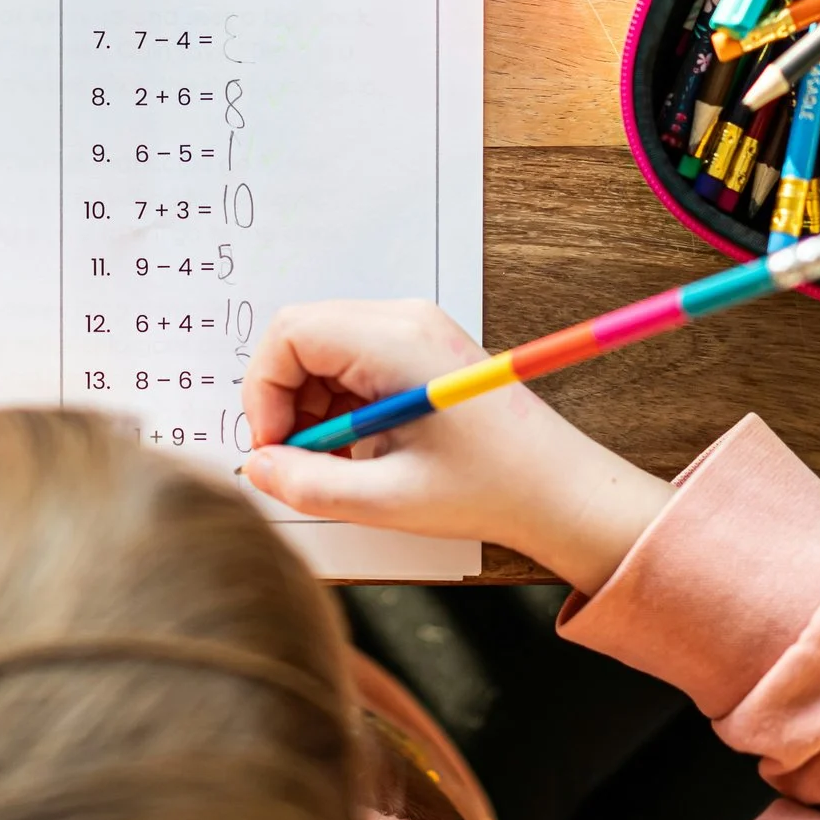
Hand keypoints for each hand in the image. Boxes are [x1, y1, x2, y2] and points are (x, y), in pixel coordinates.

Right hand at [240, 301, 672, 594]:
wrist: (563, 490)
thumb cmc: (492, 489)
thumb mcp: (388, 499)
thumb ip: (309, 484)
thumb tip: (257, 468)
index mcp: (396, 341)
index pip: (289, 333)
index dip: (265, 392)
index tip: (275, 448)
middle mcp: (404, 320)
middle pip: (302, 338)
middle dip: (286, 402)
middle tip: (300, 461)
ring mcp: (414, 330)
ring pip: (323, 352)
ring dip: (313, 408)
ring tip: (338, 464)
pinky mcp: (420, 350)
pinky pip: (352, 363)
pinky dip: (340, 407)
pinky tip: (361, 453)